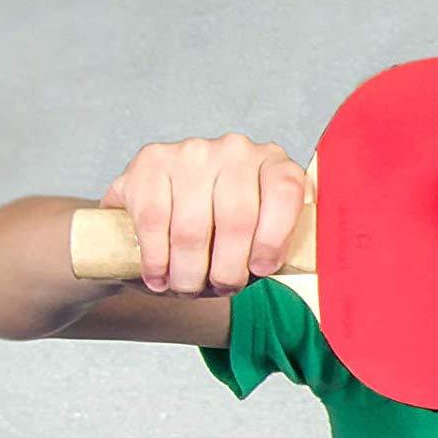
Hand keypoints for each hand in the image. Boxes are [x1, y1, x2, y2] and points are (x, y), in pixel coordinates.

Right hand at [99, 134, 312, 297]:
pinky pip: (153, 221)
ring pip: (192, 228)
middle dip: (228, 268)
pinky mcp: (151, 162)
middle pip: (236, 219)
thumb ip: (278, 248)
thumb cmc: (227, 235)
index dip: (274, 238)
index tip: (261, 270)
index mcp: (274, 164)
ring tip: (189, 287)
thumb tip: (286, 268)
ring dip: (190, 271)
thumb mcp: (261, 240)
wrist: (170, 212)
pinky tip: (160, 277)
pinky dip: (157, 260)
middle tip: (222, 287)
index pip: (285, 191)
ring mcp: (191, 152)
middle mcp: (235, 150)